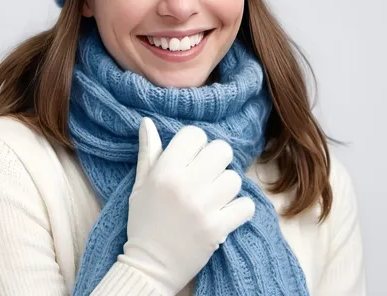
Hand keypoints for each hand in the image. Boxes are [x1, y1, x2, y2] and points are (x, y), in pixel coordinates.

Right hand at [117, 117, 255, 294]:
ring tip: (214, 196)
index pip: (195, 134)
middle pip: (221, 150)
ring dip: (227, 185)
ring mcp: (204, 207)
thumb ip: (148, 151)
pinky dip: (240, 209)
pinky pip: (246, 205)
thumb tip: (147, 121)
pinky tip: (226, 212)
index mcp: (165, 171)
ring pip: (235, 178)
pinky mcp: (218, 229)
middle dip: (216, 159)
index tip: (191, 156)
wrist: (149, 265)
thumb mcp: (140, 184)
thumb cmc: (144, 221)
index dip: (195, 143)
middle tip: (207, 173)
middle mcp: (186, 185)